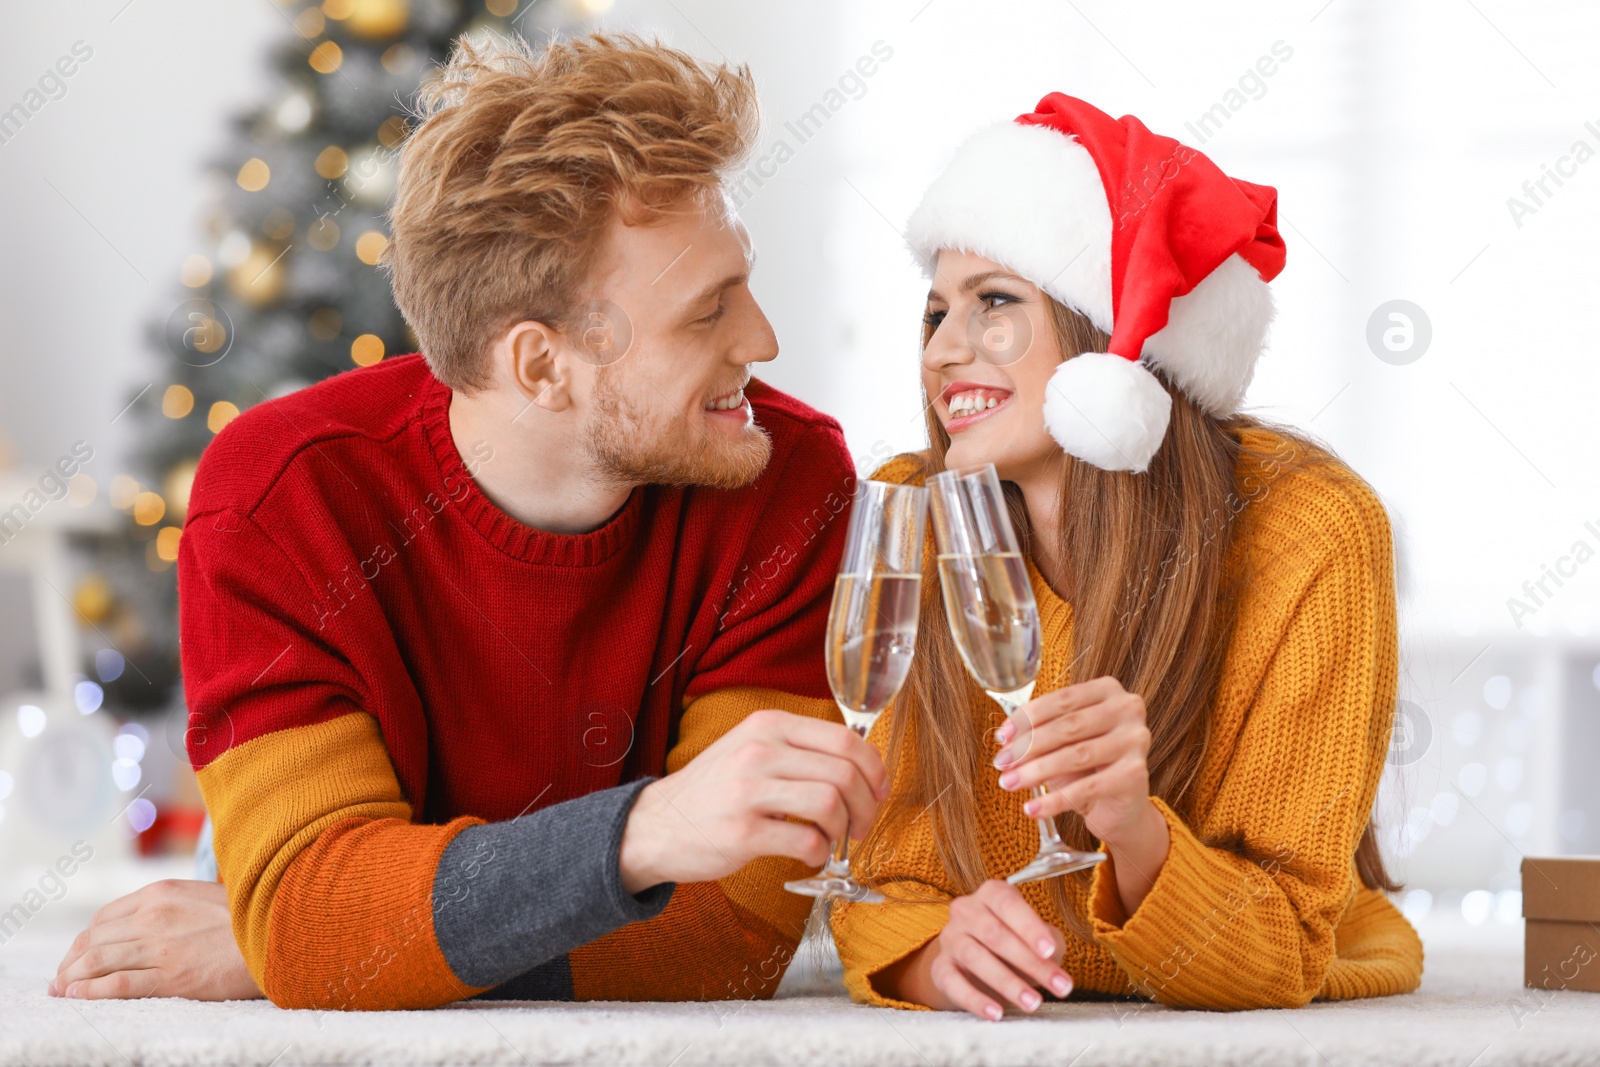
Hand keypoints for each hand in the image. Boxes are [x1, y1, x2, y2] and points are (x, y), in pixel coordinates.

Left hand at [50, 879, 261, 1000]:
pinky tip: (77, 997)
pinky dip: (89, 992)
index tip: (78, 955)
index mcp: (162, 893)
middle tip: (61, 978)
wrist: (281, 933)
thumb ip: (173, 905)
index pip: (105, 917)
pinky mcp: (171, 977)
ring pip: (97, 962)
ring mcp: (160, 947)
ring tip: (63, 991)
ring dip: (72, 978)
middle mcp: (154, 917)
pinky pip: (116, 985)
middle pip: (94, 940)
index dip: (85, 939)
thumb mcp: (204, 896)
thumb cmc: (249, 916)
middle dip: (71, 961)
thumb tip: (148, 923)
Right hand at [618, 709, 887, 891]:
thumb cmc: (714, 789)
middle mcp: (759, 751)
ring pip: (829, 804)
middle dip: (867, 805)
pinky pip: (805, 842)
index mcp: (768, 725)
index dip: (873, 768)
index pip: (844, 738)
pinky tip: (809, 854)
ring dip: (843, 828)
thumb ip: (798, 749)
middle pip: (843, 773)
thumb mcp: (751, 748)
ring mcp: (748, 791)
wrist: (656, 824)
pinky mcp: (742, 832)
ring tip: (833, 838)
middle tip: (861, 824)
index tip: (878, 791)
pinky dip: (818, 853)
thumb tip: (861, 766)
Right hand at [895, 880, 1071, 1019]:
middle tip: (1059, 986)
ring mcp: (950, 938)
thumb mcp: (1037, 937)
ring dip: (1007, 983)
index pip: (1008, 904)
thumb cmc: (1016, 943)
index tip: (1050, 951)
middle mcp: (966, 910)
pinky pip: (953, 982)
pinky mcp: (940, 967)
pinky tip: (996, 1013)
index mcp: (992, 894)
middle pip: (994, 933)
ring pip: (975, 957)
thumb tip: (1051, 955)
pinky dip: (974, 999)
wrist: (977, 963)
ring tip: (1033, 1003)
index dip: (1029, 927)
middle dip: (1029, 962)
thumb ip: (1048, 941)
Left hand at [993, 676, 1152, 846]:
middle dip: (1028, 746)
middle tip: (1002, 763)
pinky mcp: (1137, 773)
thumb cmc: (1088, 766)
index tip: (1002, 736)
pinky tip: (1033, 808)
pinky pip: (1087, 788)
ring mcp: (1136, 740)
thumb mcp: (1064, 742)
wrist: (1121, 805)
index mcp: (1108, 690)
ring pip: (1076, 755)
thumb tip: (1006, 740)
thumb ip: (1040, 733)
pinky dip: (1055, 801)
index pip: (1061, 700)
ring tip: (1010, 783)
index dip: (1027, 718)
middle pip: (1068, 726)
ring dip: (1036, 771)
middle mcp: (1128, 709)